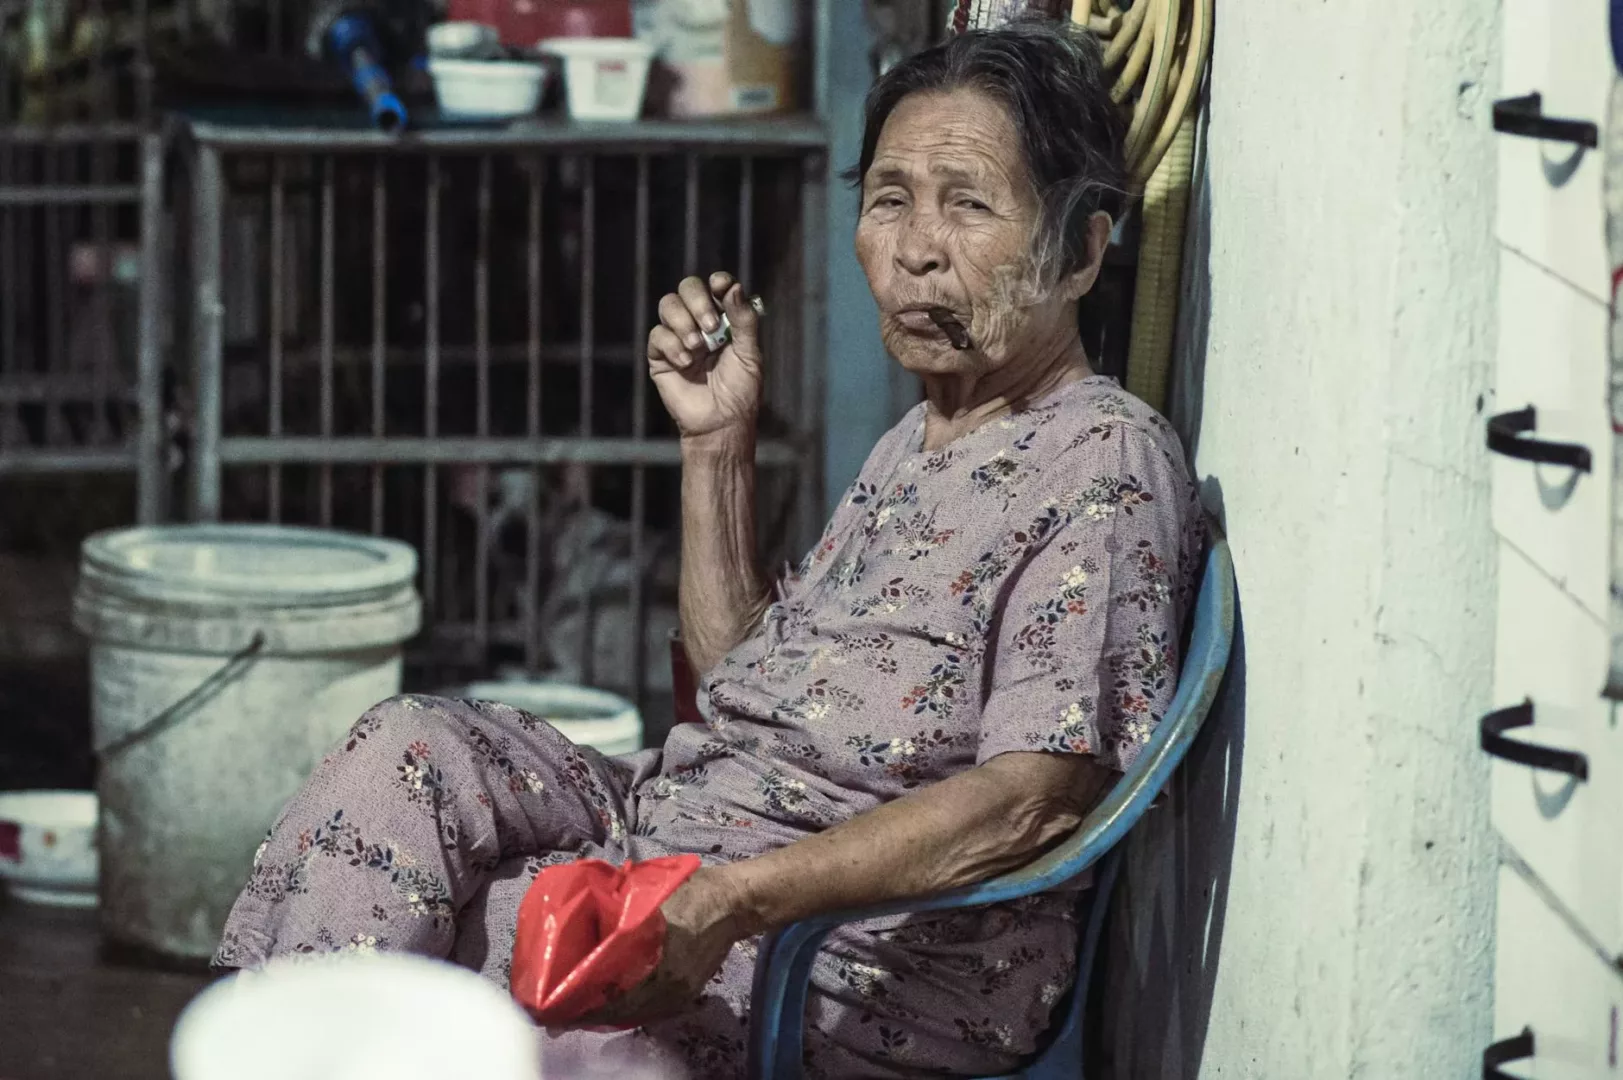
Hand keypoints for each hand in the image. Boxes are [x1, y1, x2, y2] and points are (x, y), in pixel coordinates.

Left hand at [571, 866, 750, 1028]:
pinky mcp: (686, 992)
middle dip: (590, 1009)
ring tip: (580, 1005)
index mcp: (661, 962)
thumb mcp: (651, 892)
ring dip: (608, 1011)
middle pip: (621, 1010)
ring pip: (636, 1013)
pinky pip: (651, 1009)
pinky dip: (628, 1008)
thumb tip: (584, 921)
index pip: (614, 994)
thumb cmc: (692, 891)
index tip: (559, 998)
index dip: (585, 999)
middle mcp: (670, 985)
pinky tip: (612, 1001)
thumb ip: (620, 911)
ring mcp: (680, 992)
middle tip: (562, 1005)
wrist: (734, 901)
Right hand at [646, 272, 762, 440]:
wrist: (721, 422)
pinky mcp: (660, 355)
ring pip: (668, 305)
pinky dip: (672, 345)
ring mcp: (678, 337)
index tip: (721, 286)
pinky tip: (686, 362)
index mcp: (724, 318)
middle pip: (688, 288)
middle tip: (711, 326)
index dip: (717, 282)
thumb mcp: (749, 354)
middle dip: (698, 301)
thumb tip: (733, 287)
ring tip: (698, 347)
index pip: (716, 287)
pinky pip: (657, 335)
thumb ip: (743, 320)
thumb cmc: (740, 390)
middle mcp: (699, 322)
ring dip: (683, 321)